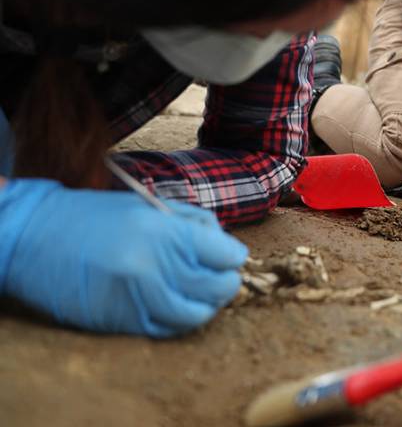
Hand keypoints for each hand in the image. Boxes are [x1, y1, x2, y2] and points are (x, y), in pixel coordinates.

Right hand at [0, 180, 246, 336]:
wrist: (35, 237)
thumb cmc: (96, 217)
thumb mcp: (149, 206)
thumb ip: (193, 223)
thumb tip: (229, 247)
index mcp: (165, 230)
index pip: (226, 254)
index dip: (232, 256)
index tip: (229, 257)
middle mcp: (154, 265)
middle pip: (217, 286)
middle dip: (225, 283)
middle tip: (220, 278)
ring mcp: (136, 296)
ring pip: (195, 314)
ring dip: (205, 306)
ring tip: (201, 295)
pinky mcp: (119, 319)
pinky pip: (166, 329)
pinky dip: (179, 321)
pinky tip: (176, 307)